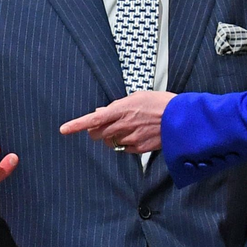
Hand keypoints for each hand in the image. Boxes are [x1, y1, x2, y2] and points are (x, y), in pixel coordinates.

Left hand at [58, 90, 174, 151]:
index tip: (64, 129)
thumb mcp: (137, 97)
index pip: (93, 119)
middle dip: (96, 131)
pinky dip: (126, 143)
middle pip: (98, 134)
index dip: (76, 125)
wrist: (182, 119)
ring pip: (110, 142)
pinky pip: (124, 149)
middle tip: (104, 125)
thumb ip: (116, 106)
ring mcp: (131, 138)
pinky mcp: (140, 149)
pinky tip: (138, 134)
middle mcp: (123, 125)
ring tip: (129, 127)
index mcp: (121, 109)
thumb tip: (101, 112)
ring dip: (113, 136)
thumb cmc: (161, 104)